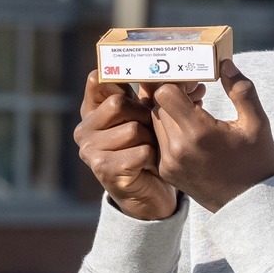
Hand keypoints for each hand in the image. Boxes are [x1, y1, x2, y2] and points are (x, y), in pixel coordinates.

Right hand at [72, 71, 198, 220]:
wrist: (148, 194)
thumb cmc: (147, 149)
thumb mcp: (146, 117)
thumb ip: (152, 95)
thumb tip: (189, 81)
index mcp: (90, 111)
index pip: (97, 80)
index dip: (121, 79)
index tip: (141, 81)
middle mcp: (84, 129)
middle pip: (118, 103)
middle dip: (144, 115)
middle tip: (151, 129)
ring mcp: (90, 150)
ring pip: (132, 129)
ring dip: (151, 139)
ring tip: (151, 150)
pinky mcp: (104, 169)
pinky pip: (140, 151)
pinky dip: (152, 157)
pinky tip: (149, 165)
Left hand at [146, 60, 273, 212]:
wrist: (249, 205)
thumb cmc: (256, 162)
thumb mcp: (257, 123)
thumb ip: (241, 90)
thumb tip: (225, 63)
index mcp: (198, 133)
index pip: (165, 93)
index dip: (178, 82)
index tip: (196, 83)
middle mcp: (177, 148)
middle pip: (157, 105)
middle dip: (174, 94)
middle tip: (196, 92)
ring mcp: (169, 161)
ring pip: (155, 121)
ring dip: (170, 111)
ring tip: (195, 110)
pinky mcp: (166, 171)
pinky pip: (158, 139)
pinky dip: (169, 129)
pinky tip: (191, 130)